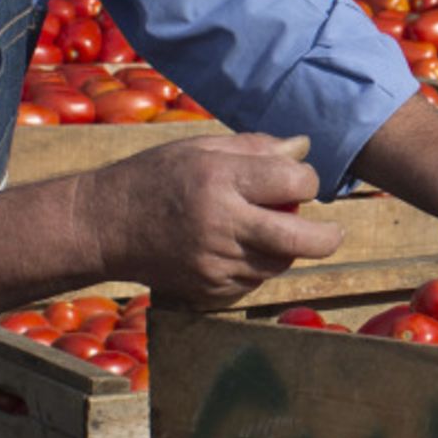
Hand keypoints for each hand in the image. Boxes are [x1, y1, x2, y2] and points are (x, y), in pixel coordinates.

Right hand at [77, 132, 340, 308]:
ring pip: (279, 263)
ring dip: (285, 249)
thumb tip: (304, 147)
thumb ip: (256, 148)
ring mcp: (215, 263)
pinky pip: (253, 282)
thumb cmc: (155, 177)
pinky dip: (257, 266)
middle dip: (328, 237)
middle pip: (302, 240)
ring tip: (265, 230)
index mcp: (220, 180)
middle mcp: (221, 224)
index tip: (300, 180)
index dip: (308, 181)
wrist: (105, 226)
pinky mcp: (208, 291)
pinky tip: (236, 249)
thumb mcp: (201, 148)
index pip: (295, 183)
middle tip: (333, 232)